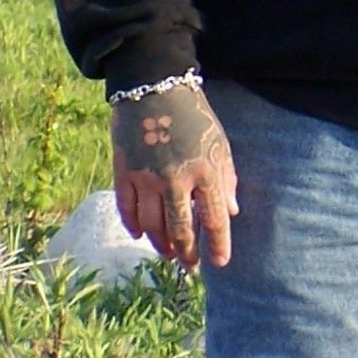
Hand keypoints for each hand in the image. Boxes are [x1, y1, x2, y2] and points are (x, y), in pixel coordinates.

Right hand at [110, 83, 236, 269]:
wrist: (156, 91)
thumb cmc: (195, 118)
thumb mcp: (220, 144)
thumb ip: (227, 178)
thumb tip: (232, 211)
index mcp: (206, 170)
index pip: (214, 218)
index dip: (218, 244)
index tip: (220, 263)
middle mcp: (176, 179)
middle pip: (179, 228)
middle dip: (186, 252)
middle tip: (190, 267)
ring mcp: (146, 178)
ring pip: (151, 225)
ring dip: (160, 244)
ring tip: (168, 253)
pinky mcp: (124, 174)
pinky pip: (127, 210)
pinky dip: (133, 226)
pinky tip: (140, 235)